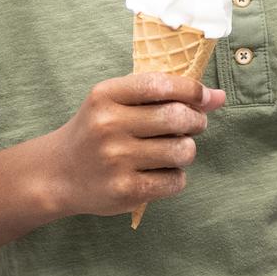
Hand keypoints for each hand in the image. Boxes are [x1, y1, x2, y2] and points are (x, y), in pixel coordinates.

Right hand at [45, 73, 225, 217]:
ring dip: (186, 150)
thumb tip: (218, 97)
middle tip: (192, 125)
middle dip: (196, 121)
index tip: (205, 98)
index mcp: (106, 95)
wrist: (58, 173)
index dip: (192, 90)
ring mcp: (116, 160)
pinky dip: (175, 176)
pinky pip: (175, 181)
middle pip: (178, 117)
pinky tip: (160, 172)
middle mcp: (108, 125)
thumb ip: (162, 94)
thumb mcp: (116, 102)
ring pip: (182, 151)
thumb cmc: (96, 131)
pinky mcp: (125, 190)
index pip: (160, 85)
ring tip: (173, 150)